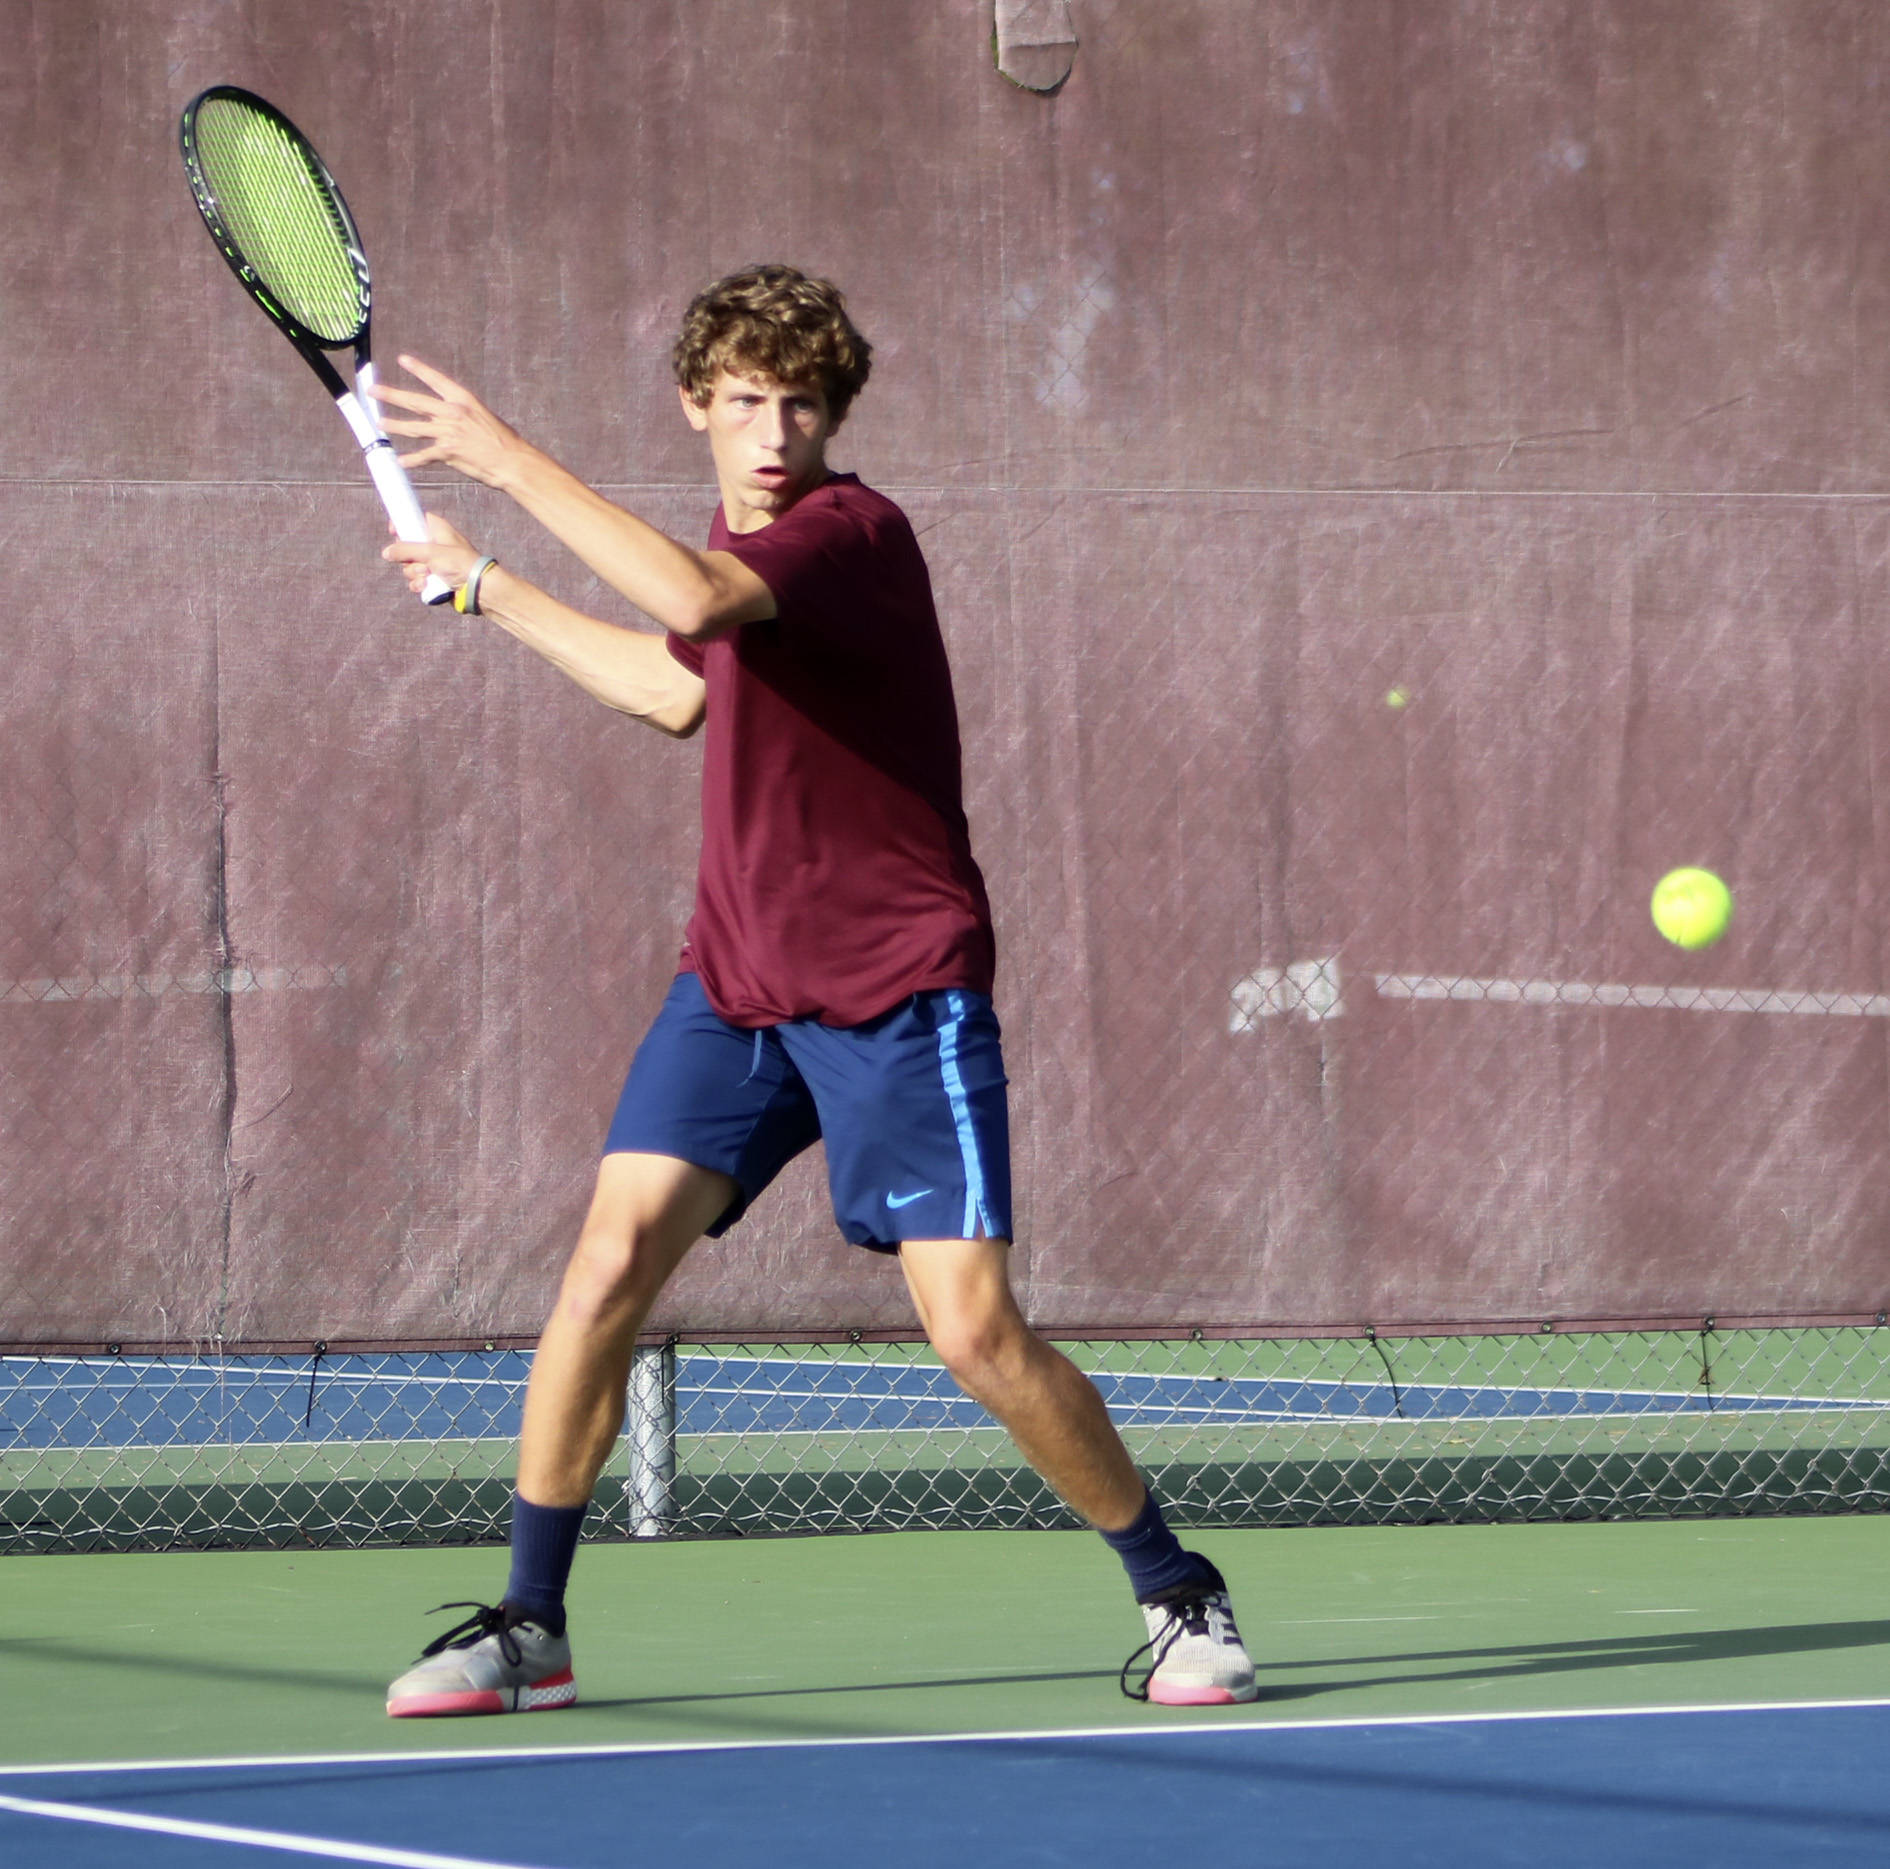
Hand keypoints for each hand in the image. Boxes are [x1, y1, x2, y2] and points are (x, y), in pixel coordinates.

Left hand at [371, 355, 523, 488]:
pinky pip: (424, 455)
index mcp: (463, 399)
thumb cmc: (503, 441)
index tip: (403, 359)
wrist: (512, 461)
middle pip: (415, 401)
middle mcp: (453, 412)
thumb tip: (445, 418)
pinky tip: (401, 461)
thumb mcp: (484, 417)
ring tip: (381, 423)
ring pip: (414, 427)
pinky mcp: (447, 452)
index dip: (418, 369)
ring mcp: (448, 432)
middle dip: (391, 395)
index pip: (436, 380)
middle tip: (374, 391)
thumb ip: (462, 415)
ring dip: (395, 425)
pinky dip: (412, 460)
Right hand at [383, 512, 481, 599]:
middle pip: (408, 547)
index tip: (394, 531)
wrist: (479, 589)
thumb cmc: (459, 564)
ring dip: (414, 573)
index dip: (403, 524)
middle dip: (408, 559)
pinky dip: (419, 584)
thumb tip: (386, 553)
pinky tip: (426, 586)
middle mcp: (436, 545)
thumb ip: (405, 550)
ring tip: (428, 576)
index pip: (415, 519)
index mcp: (438, 530)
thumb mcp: (430, 552)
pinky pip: (417, 580)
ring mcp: (435, 563)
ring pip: (410, 566)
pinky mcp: (435, 580)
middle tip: (420, 562)